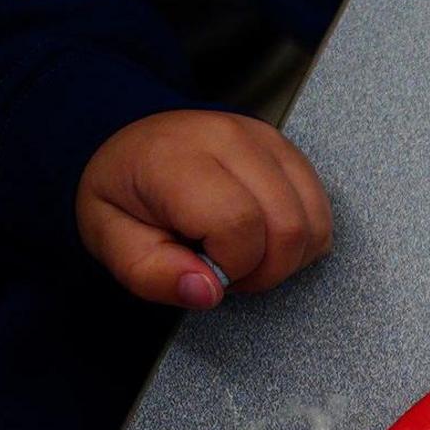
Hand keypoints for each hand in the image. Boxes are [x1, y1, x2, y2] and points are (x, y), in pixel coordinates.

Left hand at [75, 109, 332, 309]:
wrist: (135, 144)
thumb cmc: (123, 192)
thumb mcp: (109, 241)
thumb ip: (153, 275)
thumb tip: (208, 291)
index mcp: (178, 158)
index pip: (238, 225)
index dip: (230, 266)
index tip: (203, 269)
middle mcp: (231, 139)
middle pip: (287, 226)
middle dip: (265, 270)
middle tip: (227, 271)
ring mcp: (267, 140)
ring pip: (313, 222)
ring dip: (287, 258)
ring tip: (245, 254)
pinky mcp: (289, 150)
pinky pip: (321, 211)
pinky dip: (302, 241)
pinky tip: (265, 239)